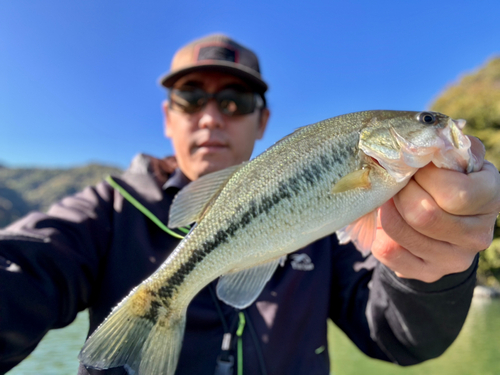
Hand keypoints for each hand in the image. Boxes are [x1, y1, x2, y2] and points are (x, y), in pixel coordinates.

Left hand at [371, 137, 499, 282]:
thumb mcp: (454, 160)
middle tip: (397, 182)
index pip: (455, 192)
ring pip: (401, 232)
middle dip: (400, 192)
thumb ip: (447, 145)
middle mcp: (478, 234)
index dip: (424, 176)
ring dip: (386, 210)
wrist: (443, 227)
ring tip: (390, 198)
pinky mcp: (428, 272)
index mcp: (491, 198)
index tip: (415, 166)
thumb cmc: (446, 182)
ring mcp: (454, 259)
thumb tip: (430, 133)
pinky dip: (379, 231)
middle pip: (424, 215)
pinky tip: (388, 219)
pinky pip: (388, 251)